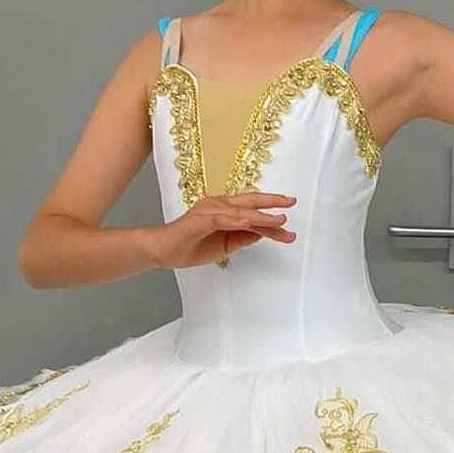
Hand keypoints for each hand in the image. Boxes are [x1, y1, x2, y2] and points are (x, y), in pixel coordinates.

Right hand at [147, 192, 297, 269]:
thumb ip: (242, 238)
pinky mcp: (201, 220)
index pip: (252, 211)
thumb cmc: (189, 246)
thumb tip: (260, 234)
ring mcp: (209, 210)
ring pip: (241, 211)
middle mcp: (218, 205)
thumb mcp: (224, 245)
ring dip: (261, 216)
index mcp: (223, 210)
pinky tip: (252, 223)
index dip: (271, 218)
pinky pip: (224, 219)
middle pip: (250, 201)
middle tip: (291, 203)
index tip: (288, 226)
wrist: (162, 251)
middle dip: (272, 202)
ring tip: (279, 221)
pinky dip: (239, 221)